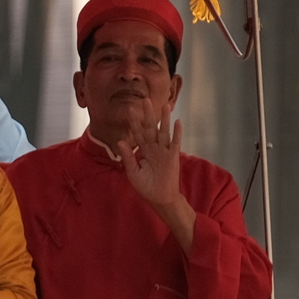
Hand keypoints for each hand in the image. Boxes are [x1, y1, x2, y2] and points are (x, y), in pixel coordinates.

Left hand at [115, 116, 194, 247]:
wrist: (159, 199)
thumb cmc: (146, 187)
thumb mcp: (133, 172)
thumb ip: (127, 157)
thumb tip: (120, 141)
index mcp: (144, 151)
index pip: (138, 134)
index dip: (134, 123)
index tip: (130, 111)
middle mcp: (154, 148)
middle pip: (151, 128)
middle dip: (148, 115)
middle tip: (145, 99)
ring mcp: (164, 151)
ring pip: (164, 132)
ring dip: (164, 119)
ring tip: (165, 105)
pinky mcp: (173, 157)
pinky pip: (175, 143)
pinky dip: (177, 133)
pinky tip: (178, 122)